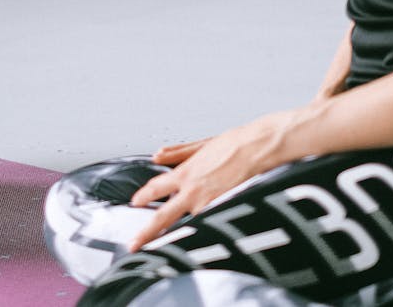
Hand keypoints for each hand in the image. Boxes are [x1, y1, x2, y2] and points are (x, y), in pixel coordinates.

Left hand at [127, 111, 298, 250]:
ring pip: (186, 225)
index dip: (142, 196)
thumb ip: (177, 153)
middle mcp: (192, 191)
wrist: (257, 149)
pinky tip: (196, 241)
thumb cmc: (234, 145)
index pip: (155, 188)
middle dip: (146, 233)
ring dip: (177, 234)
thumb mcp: (200, 145)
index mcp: (185, 173)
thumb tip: (158, 155)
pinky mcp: (222, 211)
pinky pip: (207, 226)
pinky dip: (200, 232)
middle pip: (162, 216)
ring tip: (166, 247)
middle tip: (135, 243)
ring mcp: (207, 204)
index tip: (135, 202)